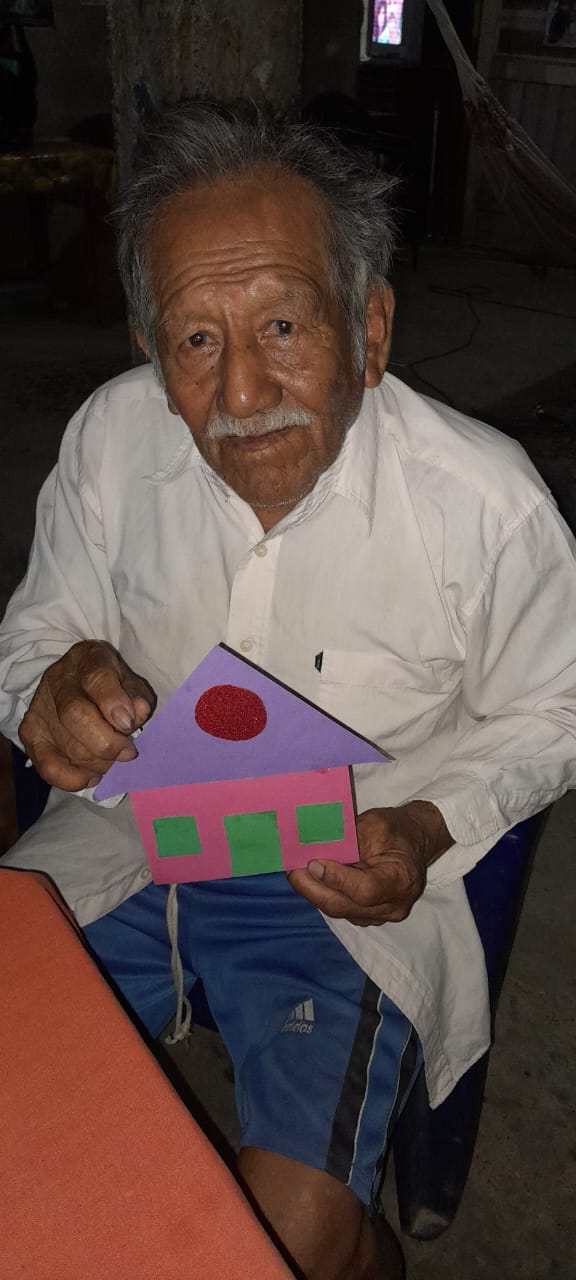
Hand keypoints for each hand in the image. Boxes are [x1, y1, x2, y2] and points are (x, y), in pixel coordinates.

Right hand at [19, 640, 155, 791]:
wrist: (74, 682)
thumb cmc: (111, 685)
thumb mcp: (130, 682)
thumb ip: (137, 697)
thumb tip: (138, 712)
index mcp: (88, 659)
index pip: (96, 677)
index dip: (113, 702)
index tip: (128, 724)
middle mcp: (59, 680)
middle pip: (75, 714)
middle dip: (106, 742)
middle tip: (127, 753)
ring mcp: (41, 706)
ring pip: (66, 744)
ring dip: (98, 762)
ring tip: (113, 762)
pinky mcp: (30, 732)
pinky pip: (48, 765)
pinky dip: (72, 779)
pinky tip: (91, 776)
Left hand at [288, 802, 452, 925]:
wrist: (414, 841)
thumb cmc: (395, 830)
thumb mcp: (374, 825)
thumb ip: (348, 839)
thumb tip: (314, 849)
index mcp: (401, 880)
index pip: (364, 890)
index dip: (336, 879)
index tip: (311, 864)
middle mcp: (393, 905)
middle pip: (345, 905)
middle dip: (313, 888)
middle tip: (292, 870)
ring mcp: (382, 915)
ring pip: (339, 909)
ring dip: (314, 892)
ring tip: (296, 873)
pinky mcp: (369, 916)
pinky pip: (341, 909)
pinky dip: (324, 895)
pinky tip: (311, 880)